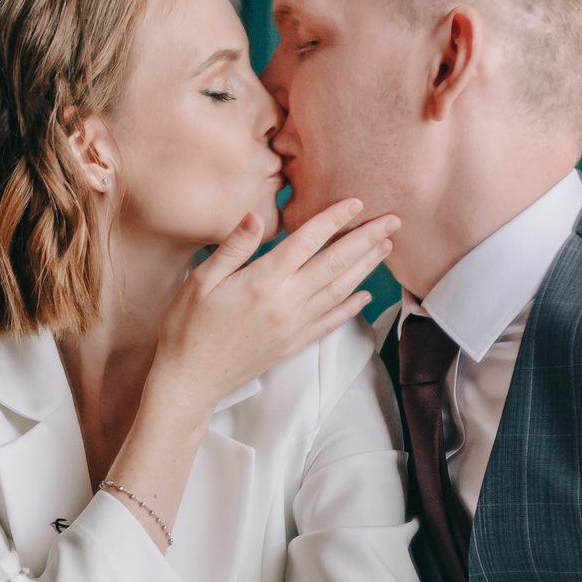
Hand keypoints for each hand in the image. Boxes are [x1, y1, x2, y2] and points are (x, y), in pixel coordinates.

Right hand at [151, 201, 399, 410]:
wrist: (189, 379)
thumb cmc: (187, 326)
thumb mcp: (200, 280)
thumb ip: (233, 247)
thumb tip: (256, 215)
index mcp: (263, 281)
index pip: (307, 241)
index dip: (334, 218)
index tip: (357, 202)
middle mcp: (286, 302)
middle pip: (336, 263)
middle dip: (366, 239)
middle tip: (393, 220)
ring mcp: (294, 326)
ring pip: (340, 290)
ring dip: (366, 267)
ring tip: (386, 247)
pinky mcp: (293, 344)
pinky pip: (331, 322)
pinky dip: (351, 307)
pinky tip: (364, 294)